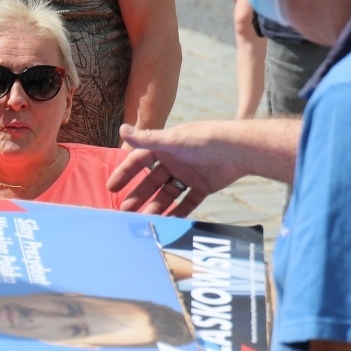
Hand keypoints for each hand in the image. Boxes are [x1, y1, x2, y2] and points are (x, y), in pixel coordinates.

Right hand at [110, 122, 248, 216]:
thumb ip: (147, 139)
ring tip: (145, 219)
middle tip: (125, 211)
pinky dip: (178, 211)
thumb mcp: (173, 140)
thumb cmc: (205, 139)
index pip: (140, 161)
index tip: (112, 187)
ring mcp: (189, 174)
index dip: (126, 173)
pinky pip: (188, 201)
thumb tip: (122, 129)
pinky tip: (167, 222)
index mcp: (166, 146)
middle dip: (138, 195)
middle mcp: (176, 160)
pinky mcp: (204, 185)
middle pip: (152, 181)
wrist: (239, 149)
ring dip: (156, 206)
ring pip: (168, 194)